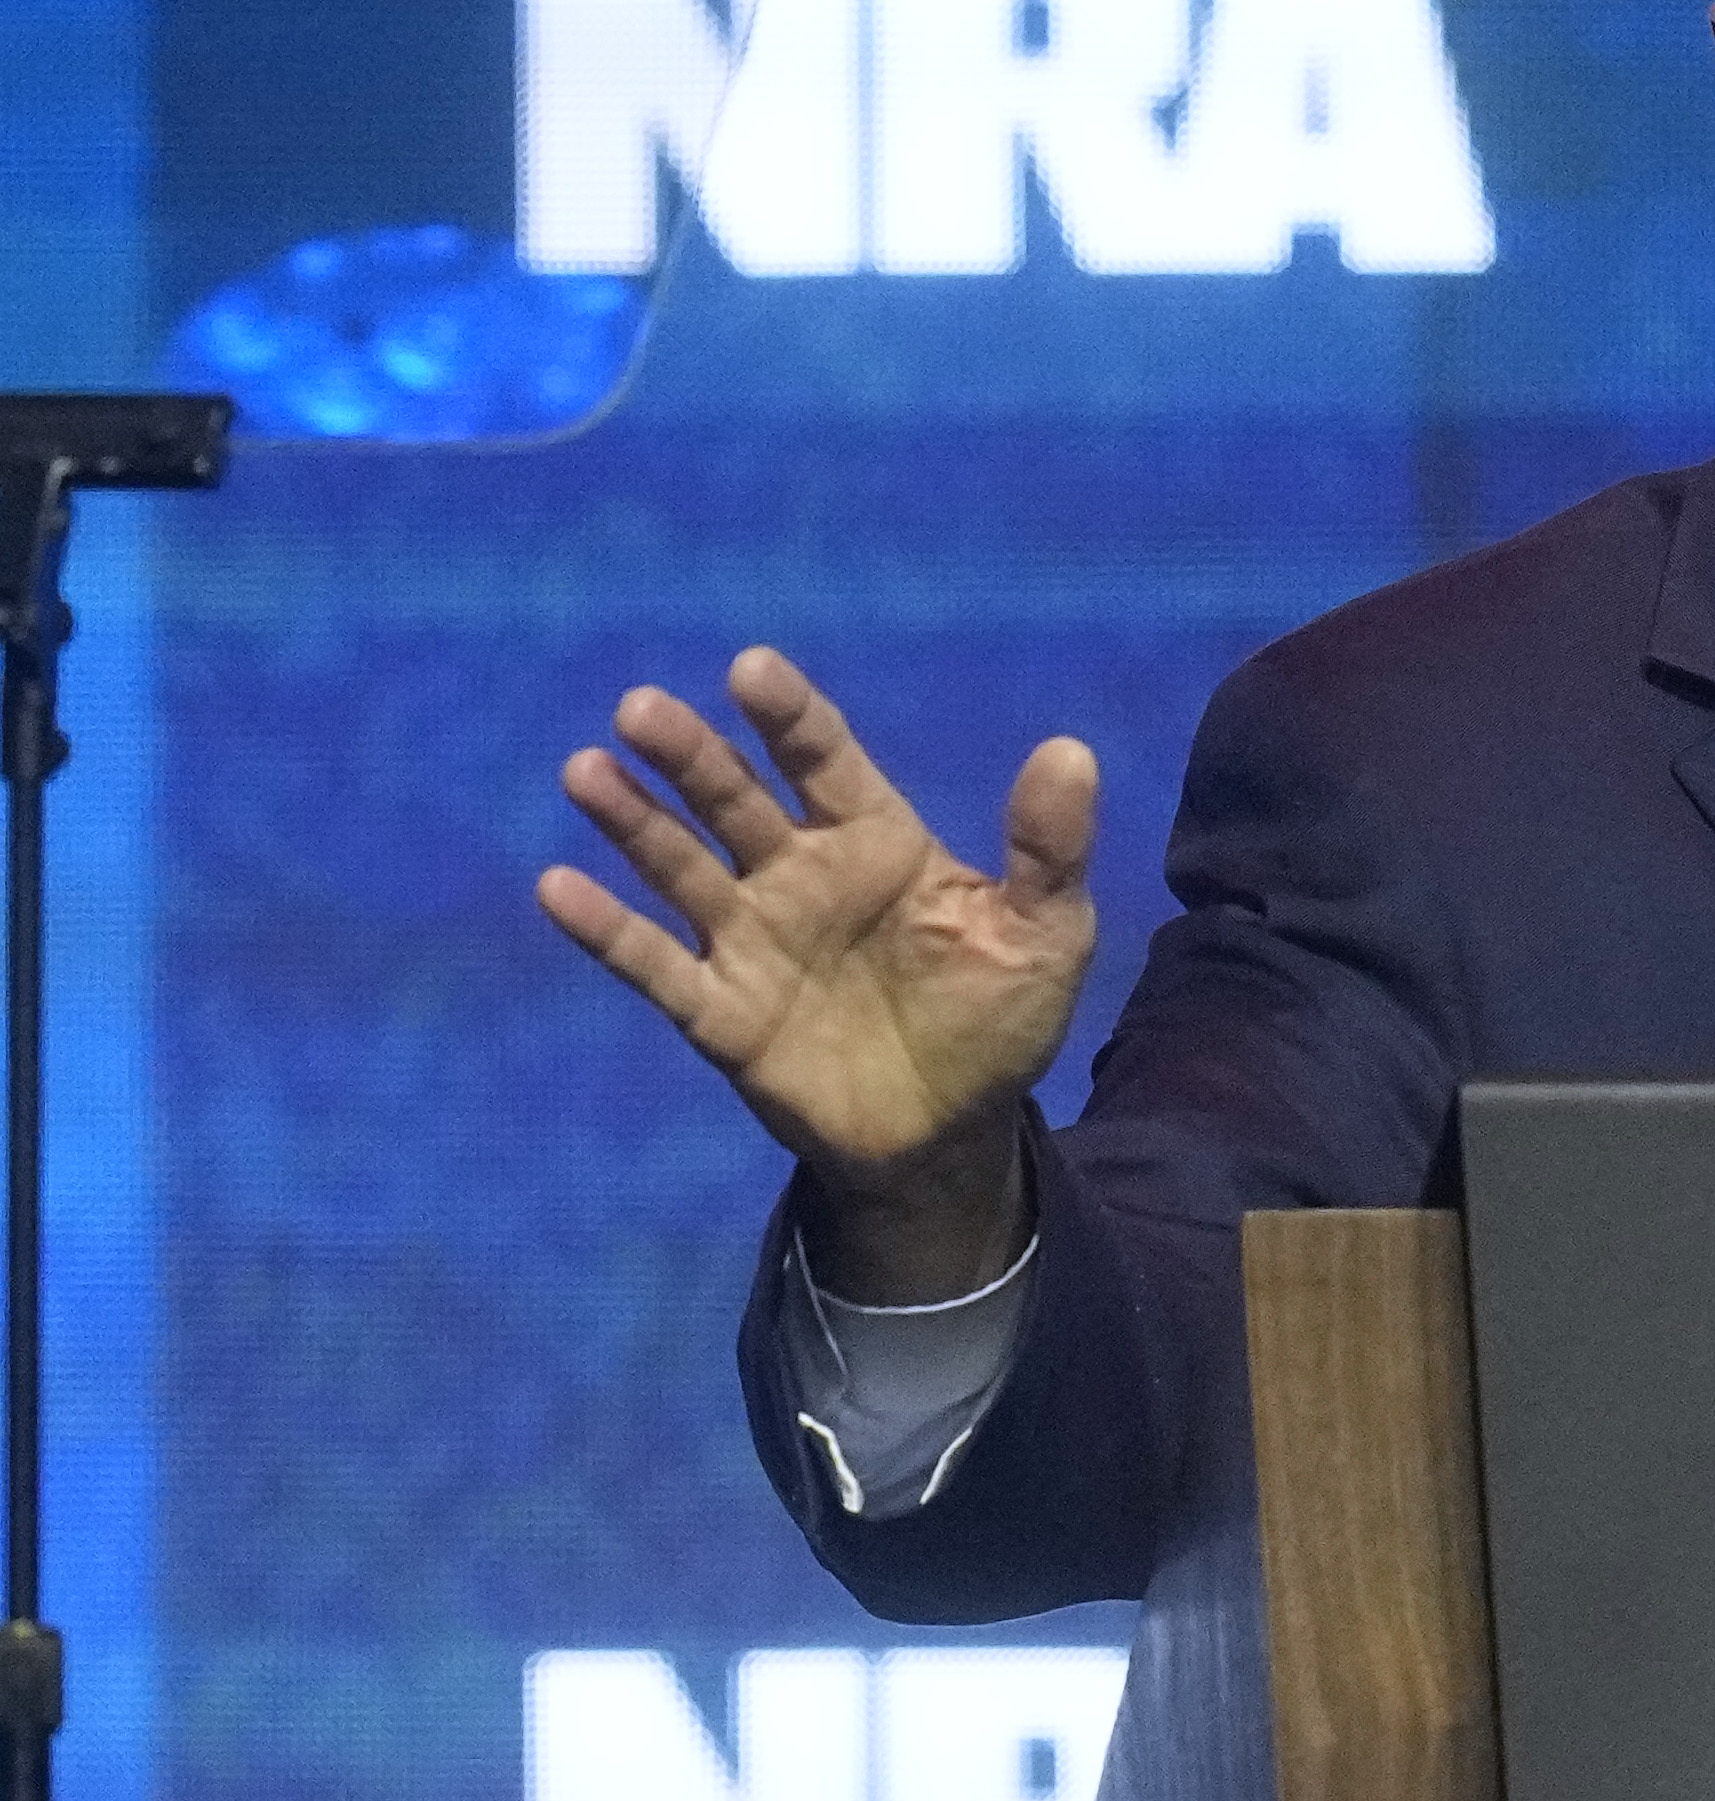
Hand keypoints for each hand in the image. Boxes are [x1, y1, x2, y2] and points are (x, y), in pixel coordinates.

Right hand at [537, 646, 1097, 1298]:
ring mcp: (754, 942)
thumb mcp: (1048, 933)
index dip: (789, 716)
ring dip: (634, 822)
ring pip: (681, 867)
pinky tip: (558, 887)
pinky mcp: (722, 1013)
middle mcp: (802, 877)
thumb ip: (1048, 848)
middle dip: (691, 755)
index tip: (751, 668)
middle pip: (736, 801)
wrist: (952, 1132)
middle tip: (641, 708)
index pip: (823, 760)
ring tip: (586, 770)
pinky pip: (657, 966)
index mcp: (877, 842)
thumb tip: (1071, 749)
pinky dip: (608, 931)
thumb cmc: (998, 1016)